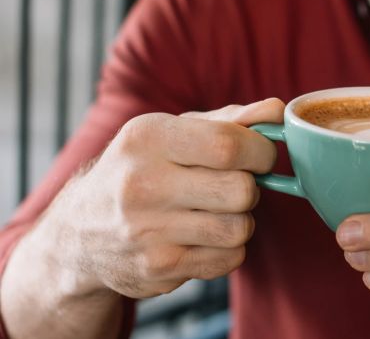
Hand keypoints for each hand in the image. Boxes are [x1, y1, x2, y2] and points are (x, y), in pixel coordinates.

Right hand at [24, 99, 282, 298]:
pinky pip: (230, 259)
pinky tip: (201, 236)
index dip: (260, 152)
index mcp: (147, 138)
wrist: (81, 232)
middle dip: (250, 187)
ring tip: (215, 211)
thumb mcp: (175, 132)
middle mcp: (141, 184)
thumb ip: (231, 120)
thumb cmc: (144, 169)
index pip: (228, 145)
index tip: (259, 155)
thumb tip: (278, 110)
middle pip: (242, 190)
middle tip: (232, 184)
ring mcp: (147, 231)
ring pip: (240, 228)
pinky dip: (228, 248)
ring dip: (240, 220)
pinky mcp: (158, 268)